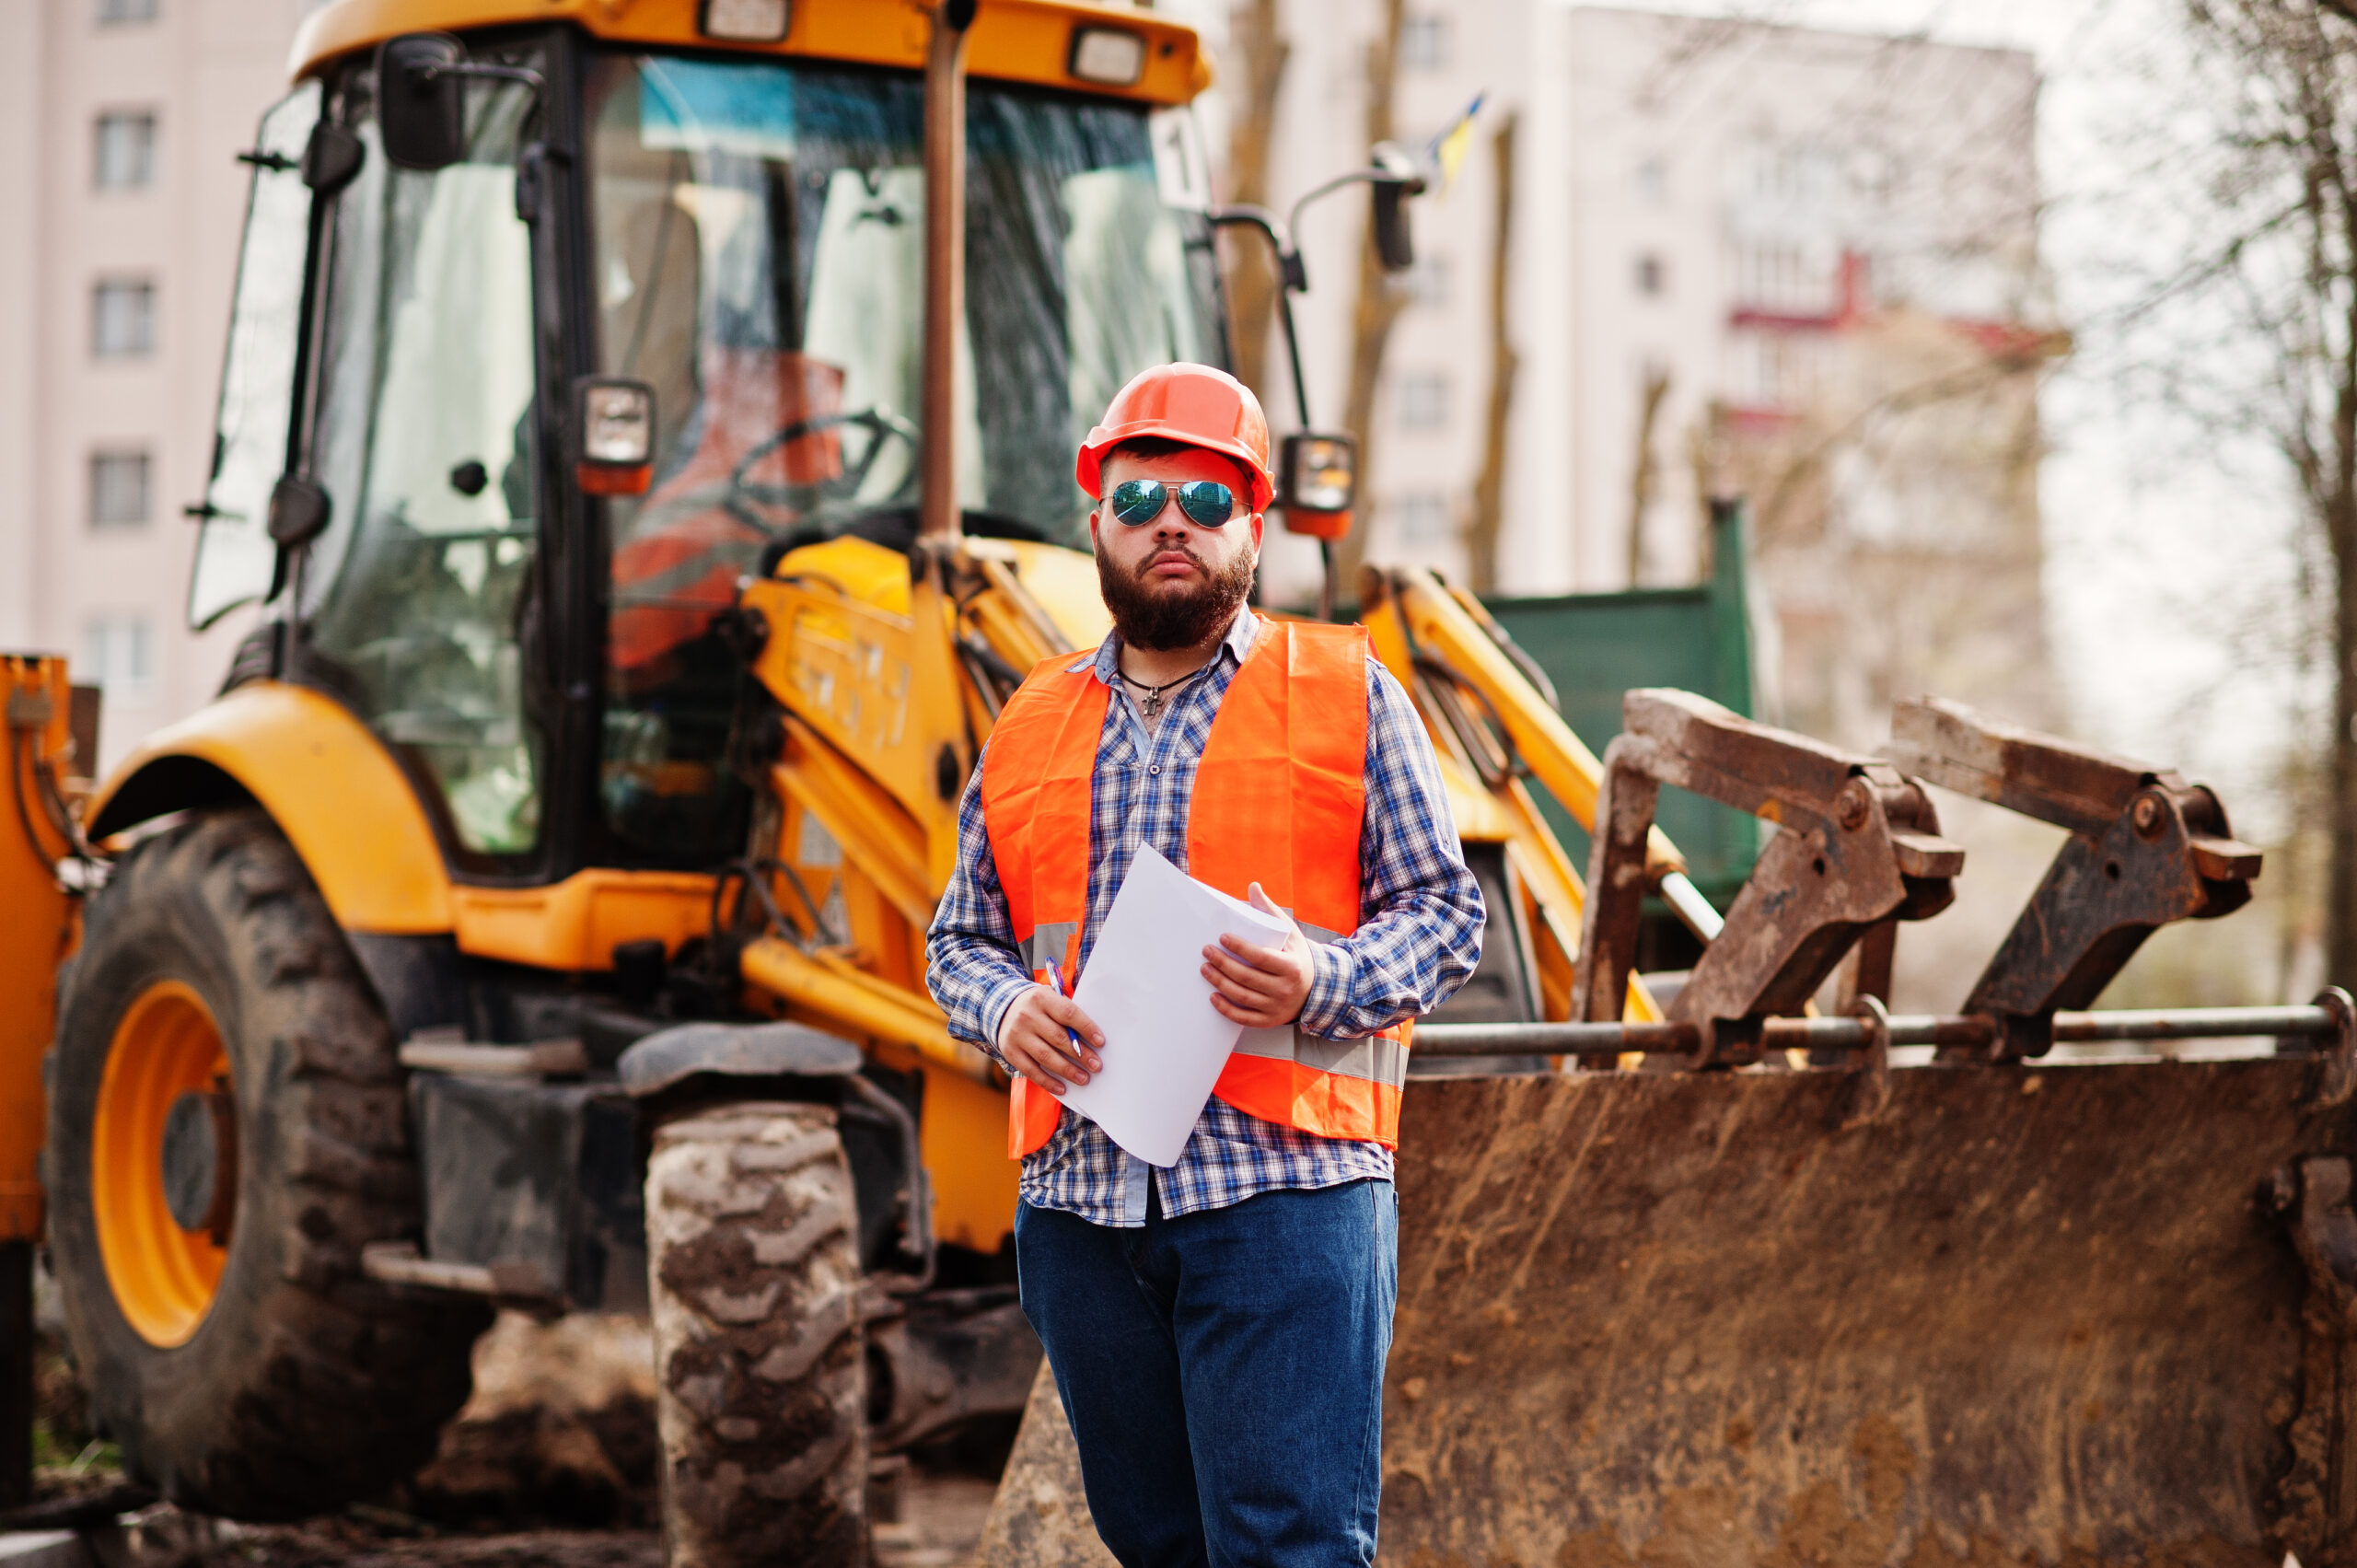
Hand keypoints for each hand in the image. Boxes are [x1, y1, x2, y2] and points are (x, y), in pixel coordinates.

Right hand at [997, 983, 1104, 1095]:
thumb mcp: (1049, 999)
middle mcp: (1027, 1016)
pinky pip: (1031, 1070)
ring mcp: (1017, 1035)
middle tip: (1096, 1066)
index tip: (1101, 1042)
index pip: (1068, 1013)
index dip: (1086, 1028)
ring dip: (1067, 1070)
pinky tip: (1062, 1088)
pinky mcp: (1010, 1052)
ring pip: (1046, 1056)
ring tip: (1084, 1078)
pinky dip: (1048, 1081)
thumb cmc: (1037, 1006)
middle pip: (1059, 1038)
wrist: (1000, 1008)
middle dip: (1081, 1054)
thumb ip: (1066, 1014)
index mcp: (1042, 998)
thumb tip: (1090, 1039)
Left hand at [1202, 882, 1316, 1029]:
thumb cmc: (1297, 957)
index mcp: (1291, 966)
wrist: (1315, 990)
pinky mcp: (1269, 1020)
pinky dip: (1226, 1009)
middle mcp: (1285, 989)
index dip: (1240, 948)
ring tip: (1205, 969)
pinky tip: (1213, 996)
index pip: (1261, 957)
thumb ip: (1270, 911)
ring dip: (1220, 983)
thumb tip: (1253, 887)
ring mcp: (1276, 1007)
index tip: (1222, 937)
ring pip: (1243, 997)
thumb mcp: (1290, 933)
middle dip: (1223, 964)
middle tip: (1207, 951)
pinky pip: (1244, 1018)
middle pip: (1247, 977)